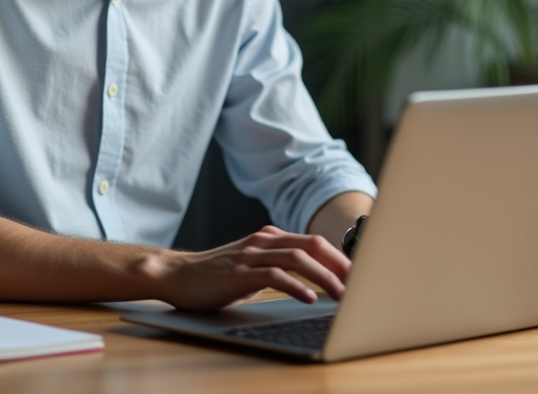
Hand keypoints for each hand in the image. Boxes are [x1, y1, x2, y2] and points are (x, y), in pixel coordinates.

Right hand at [146, 226, 351, 310]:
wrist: (178, 275)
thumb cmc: (217, 274)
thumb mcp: (252, 265)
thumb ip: (278, 266)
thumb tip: (312, 281)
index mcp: (270, 237)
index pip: (314, 242)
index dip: (339, 258)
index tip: (358, 276)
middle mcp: (263, 241)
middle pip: (312, 246)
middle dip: (339, 266)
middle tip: (358, 285)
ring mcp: (251, 254)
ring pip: (297, 259)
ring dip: (324, 277)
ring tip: (340, 295)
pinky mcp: (239, 273)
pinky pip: (274, 275)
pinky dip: (295, 287)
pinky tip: (308, 299)